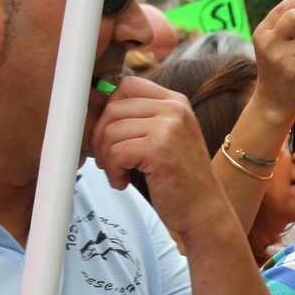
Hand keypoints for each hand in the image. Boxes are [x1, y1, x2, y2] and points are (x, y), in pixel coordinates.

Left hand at [92, 75, 231, 236]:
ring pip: (111, 131)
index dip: (110, 109)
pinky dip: (113, 171)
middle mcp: (174, 109)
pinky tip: (123, 182)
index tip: (111, 135)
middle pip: (113, 108)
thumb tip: (90, 99)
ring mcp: (168, 127)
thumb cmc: (178, 178)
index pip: (127, 85)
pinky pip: (116, 152)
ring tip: (119, 173)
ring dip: (107, 157)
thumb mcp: (161, 138)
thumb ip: (135, 118)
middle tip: (110, 160)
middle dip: (101, 138)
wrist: (204, 209)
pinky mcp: (159, 149)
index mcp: (175, 102)